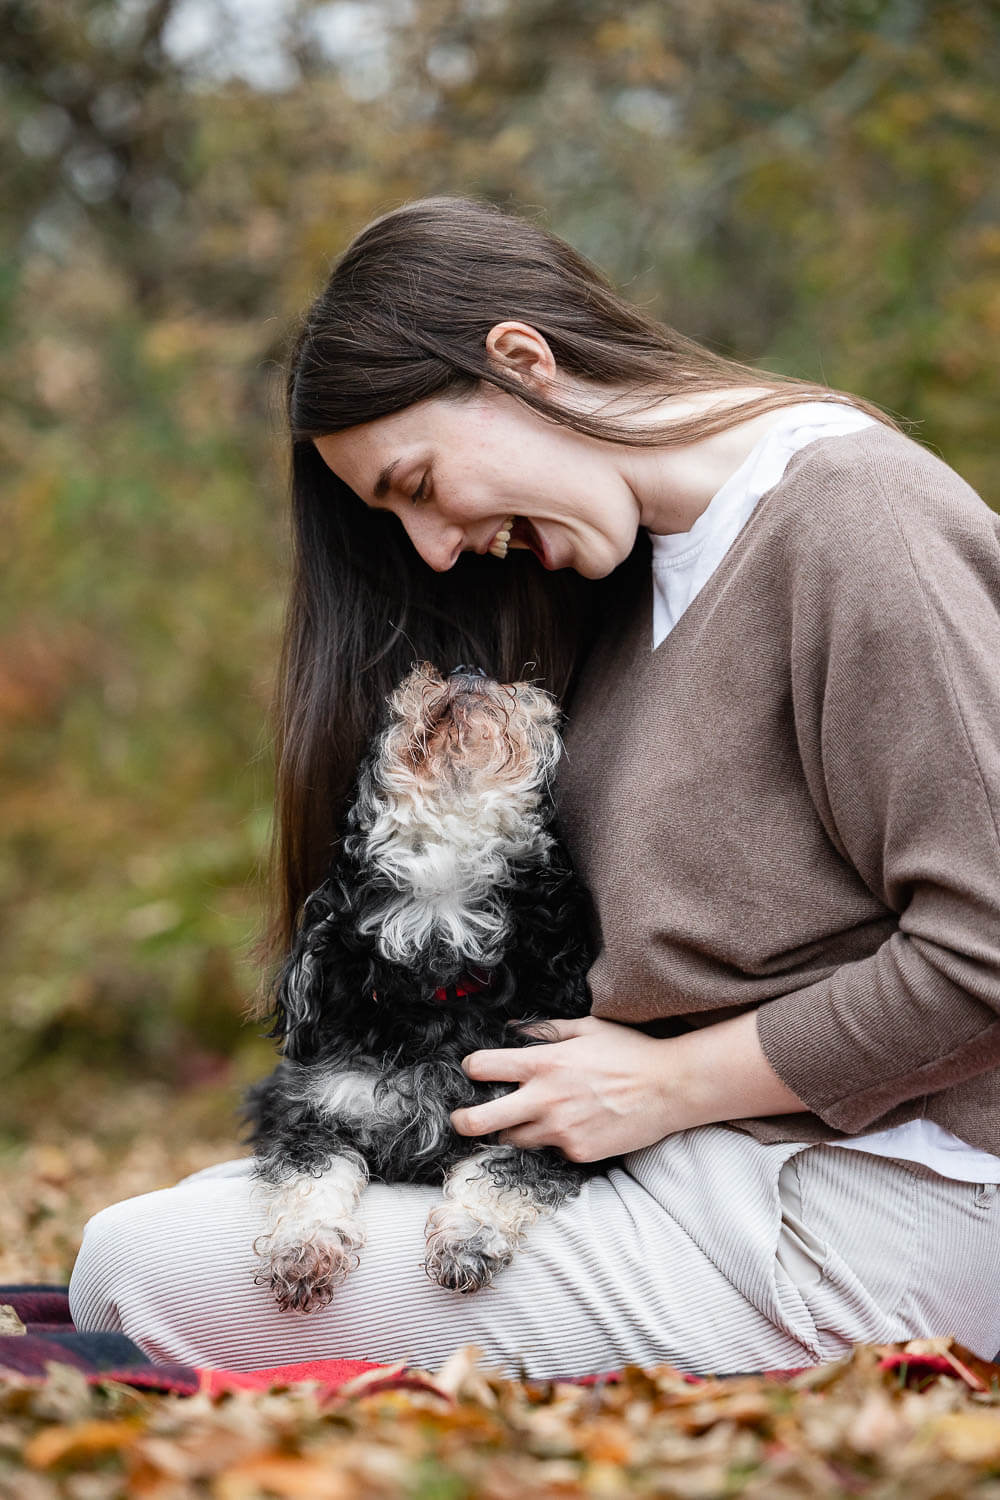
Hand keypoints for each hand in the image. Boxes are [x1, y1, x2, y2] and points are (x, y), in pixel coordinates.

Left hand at [450, 1016, 680, 1161]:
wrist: (669, 1088)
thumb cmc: (629, 1052)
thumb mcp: (586, 1028)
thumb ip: (545, 1030)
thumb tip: (513, 1028)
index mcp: (543, 1063)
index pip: (483, 1067)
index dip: (472, 1069)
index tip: (475, 1072)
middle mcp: (545, 1099)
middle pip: (480, 1120)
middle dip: (463, 1121)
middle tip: (461, 1119)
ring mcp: (560, 1131)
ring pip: (512, 1140)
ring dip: (512, 1131)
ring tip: (526, 1119)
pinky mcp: (576, 1153)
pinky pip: (551, 1150)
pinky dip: (554, 1140)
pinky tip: (572, 1126)